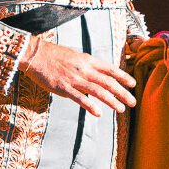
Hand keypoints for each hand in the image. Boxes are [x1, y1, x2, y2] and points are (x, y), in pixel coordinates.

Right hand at [19, 36, 135, 116]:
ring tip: (121, 109)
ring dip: (111, 101)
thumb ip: (86, 65)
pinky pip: (79, 98)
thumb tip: (96, 72)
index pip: (110, 69)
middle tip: (133, 102)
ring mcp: (74, 79)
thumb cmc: (53, 56)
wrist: (35, 55)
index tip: (133, 84)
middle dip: (123, 93)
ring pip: (98, 91)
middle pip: (108, 82)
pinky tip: (98, 113)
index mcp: (87, 60)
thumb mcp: (74, 56)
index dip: (123, 77)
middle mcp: (84, 69)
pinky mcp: (63, 88)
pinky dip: (90, 106)